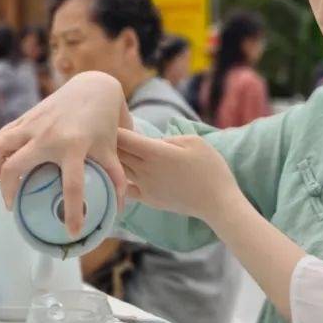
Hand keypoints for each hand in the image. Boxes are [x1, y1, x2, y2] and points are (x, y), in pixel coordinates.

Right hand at [0, 71, 131, 236]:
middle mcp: (48, 136)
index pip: (72, 186)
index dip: (72, 212)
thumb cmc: (105, 121)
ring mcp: (33, 124)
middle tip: (13, 206)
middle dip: (8, 192)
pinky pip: (1, 136)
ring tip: (3, 183)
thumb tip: (118, 209)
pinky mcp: (25, 117)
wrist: (93, 87)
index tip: (72, 232)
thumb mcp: (113, 149)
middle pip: (15, 168)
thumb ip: (115, 177)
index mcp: (75, 146)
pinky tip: (3, 164)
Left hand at [116, 128, 241, 225]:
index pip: (124, 137)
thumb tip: (153, 142)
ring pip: (119, 170)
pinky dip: (119, 180)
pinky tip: (118, 174)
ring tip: (107, 151)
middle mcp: (145, 170)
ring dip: (113, 160)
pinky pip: (125, 188)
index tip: (109, 120)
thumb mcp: (194, 141)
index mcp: (155, 152)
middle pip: (117, 153)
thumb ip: (169, 138)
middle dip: (110, 143)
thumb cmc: (210, 168)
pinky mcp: (149, 200)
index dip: (114, 127)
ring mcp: (145, 187)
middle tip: (104, 133)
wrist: (218, 202)